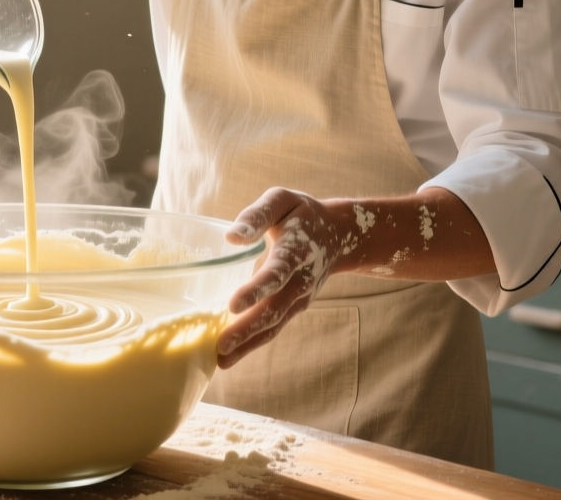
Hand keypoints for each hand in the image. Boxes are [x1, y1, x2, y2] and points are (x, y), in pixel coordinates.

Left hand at [216, 188, 361, 368]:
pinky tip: (231, 354)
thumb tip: (231, 237)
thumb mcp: (282, 200)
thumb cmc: (301, 214)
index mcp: (296, 250)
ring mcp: (300, 297)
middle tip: (221, 345)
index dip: (256, 290)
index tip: (233, 305)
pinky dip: (254, 343)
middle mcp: (301, 279)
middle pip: (275, 308)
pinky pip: (274, 327)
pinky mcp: (295, 307)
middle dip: (248, 329)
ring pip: (275, 324)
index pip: (276, 273)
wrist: (339, 234)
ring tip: (221, 359)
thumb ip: (257, 215)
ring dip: (249, 343)